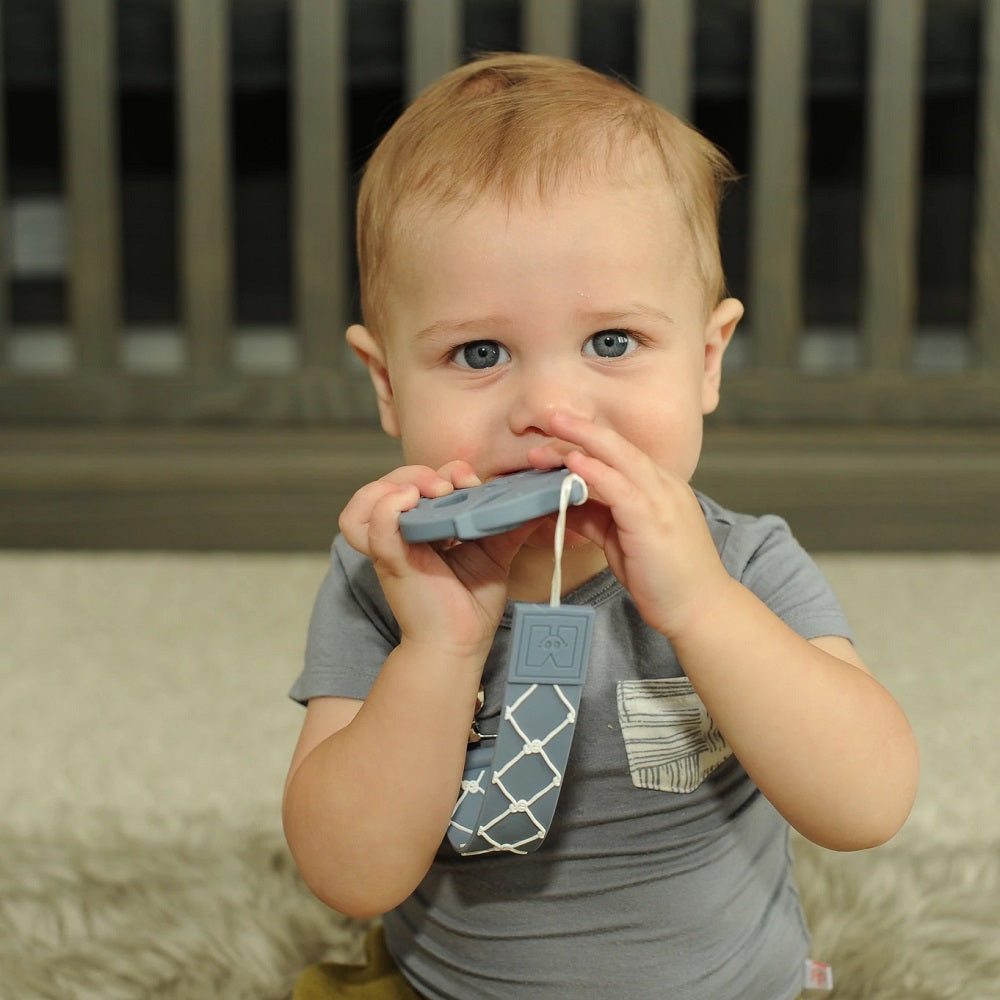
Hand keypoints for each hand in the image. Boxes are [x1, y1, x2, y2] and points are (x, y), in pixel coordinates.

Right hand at [339, 461, 537, 654]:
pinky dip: (386, 504)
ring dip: (398, 483)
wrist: (461, 643)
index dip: (445, 471)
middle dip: (421, 472)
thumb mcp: (495, 553)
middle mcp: (403, 533)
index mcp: (424, 528)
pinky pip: (369, 523)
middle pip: (393, 481)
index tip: (472, 482)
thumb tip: (544, 500)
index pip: (420, 482)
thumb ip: (512, 524)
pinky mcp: (389, 559)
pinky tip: (410, 501)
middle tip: (452, 485)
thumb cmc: (472, 603)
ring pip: (368, 497)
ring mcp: (392, 546)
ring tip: (431, 493)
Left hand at [528, 413, 730, 638]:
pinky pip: (620, 487)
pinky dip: (595, 471)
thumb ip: (597, 517)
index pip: (621, 454)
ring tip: (555, 425)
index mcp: (659, 487)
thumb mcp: (622, 540)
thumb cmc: (664, 577)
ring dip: (584, 440)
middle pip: (620, 446)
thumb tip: (564, 501)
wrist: (699, 609)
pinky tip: (574, 462)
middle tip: (552, 416)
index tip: (557, 434)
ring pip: (621, 457)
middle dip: (584, 429)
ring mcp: (662, 500)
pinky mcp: (653, 520)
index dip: (589, 440)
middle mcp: (664, 486)